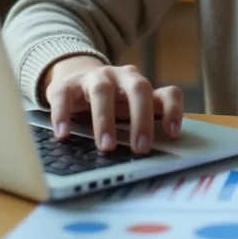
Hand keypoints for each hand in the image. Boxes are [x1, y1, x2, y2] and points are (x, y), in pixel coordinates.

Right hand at [42, 56, 183, 153]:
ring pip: (103, 91)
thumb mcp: (127, 112)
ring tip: (106, 147)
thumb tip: (148, 161)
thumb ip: (139, 125)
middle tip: (141, 148)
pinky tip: (63, 134)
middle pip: (139, 89)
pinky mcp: (67, 84)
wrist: (75, 79)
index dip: (173, 111)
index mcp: (142, 88)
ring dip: (105, 120)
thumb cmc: (109, 103)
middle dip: (141, 119)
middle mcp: (123, 77)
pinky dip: (64, 115)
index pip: (168, 94)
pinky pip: (64, 96)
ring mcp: (95, 77)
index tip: (173, 134)